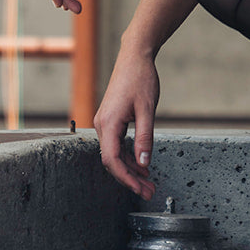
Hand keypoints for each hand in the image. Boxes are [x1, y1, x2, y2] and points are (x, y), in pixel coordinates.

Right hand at [94, 45, 159, 199]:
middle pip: (113, 160)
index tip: (139, 189)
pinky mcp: (110, 120)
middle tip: (148, 191)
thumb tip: (144, 163)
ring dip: (131, 169)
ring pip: (115, 154)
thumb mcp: (147, 110)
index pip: (112, 160)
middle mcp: (101, 125)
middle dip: (130, 178)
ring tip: (148, 182)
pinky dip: (129, 156)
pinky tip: (142, 165)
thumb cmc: (140, 79)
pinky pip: (117, 144)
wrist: (134, 57)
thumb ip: (144, 138)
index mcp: (108, 123)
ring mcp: (104, 123)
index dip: (125, 178)